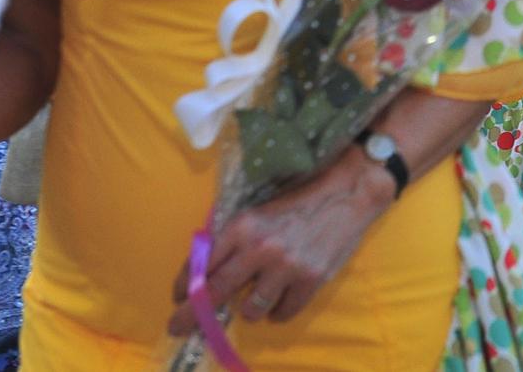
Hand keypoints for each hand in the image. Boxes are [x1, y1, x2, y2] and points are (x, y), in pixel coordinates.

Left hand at [167, 147, 392, 332]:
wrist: (345, 195)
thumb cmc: (298, 202)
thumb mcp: (258, 214)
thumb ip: (234, 240)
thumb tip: (206, 272)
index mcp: (242, 226)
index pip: (203, 263)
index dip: (184, 286)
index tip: (177, 300)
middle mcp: (259, 248)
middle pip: (217, 291)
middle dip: (192, 315)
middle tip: (177, 327)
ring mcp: (286, 267)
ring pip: (249, 310)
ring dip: (248, 310)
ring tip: (254, 301)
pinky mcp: (310, 280)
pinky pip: (282, 314)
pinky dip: (277, 312)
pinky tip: (280, 301)